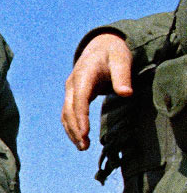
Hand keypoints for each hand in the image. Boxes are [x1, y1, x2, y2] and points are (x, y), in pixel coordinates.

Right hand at [63, 31, 132, 150]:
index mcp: (83, 75)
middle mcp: (72, 84)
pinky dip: (72, 127)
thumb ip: (122, 76)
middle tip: (85, 146)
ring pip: (66, 114)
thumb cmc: (114, 53)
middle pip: (69, 110)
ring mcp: (70, 90)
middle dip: (75, 129)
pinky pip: (68, 114)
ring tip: (83, 147)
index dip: (81, 117)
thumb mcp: (122, 60)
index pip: (79, 99)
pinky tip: (80, 138)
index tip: (84, 133)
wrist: (101, 45)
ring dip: (72, 131)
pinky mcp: (72, 96)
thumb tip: (126, 94)